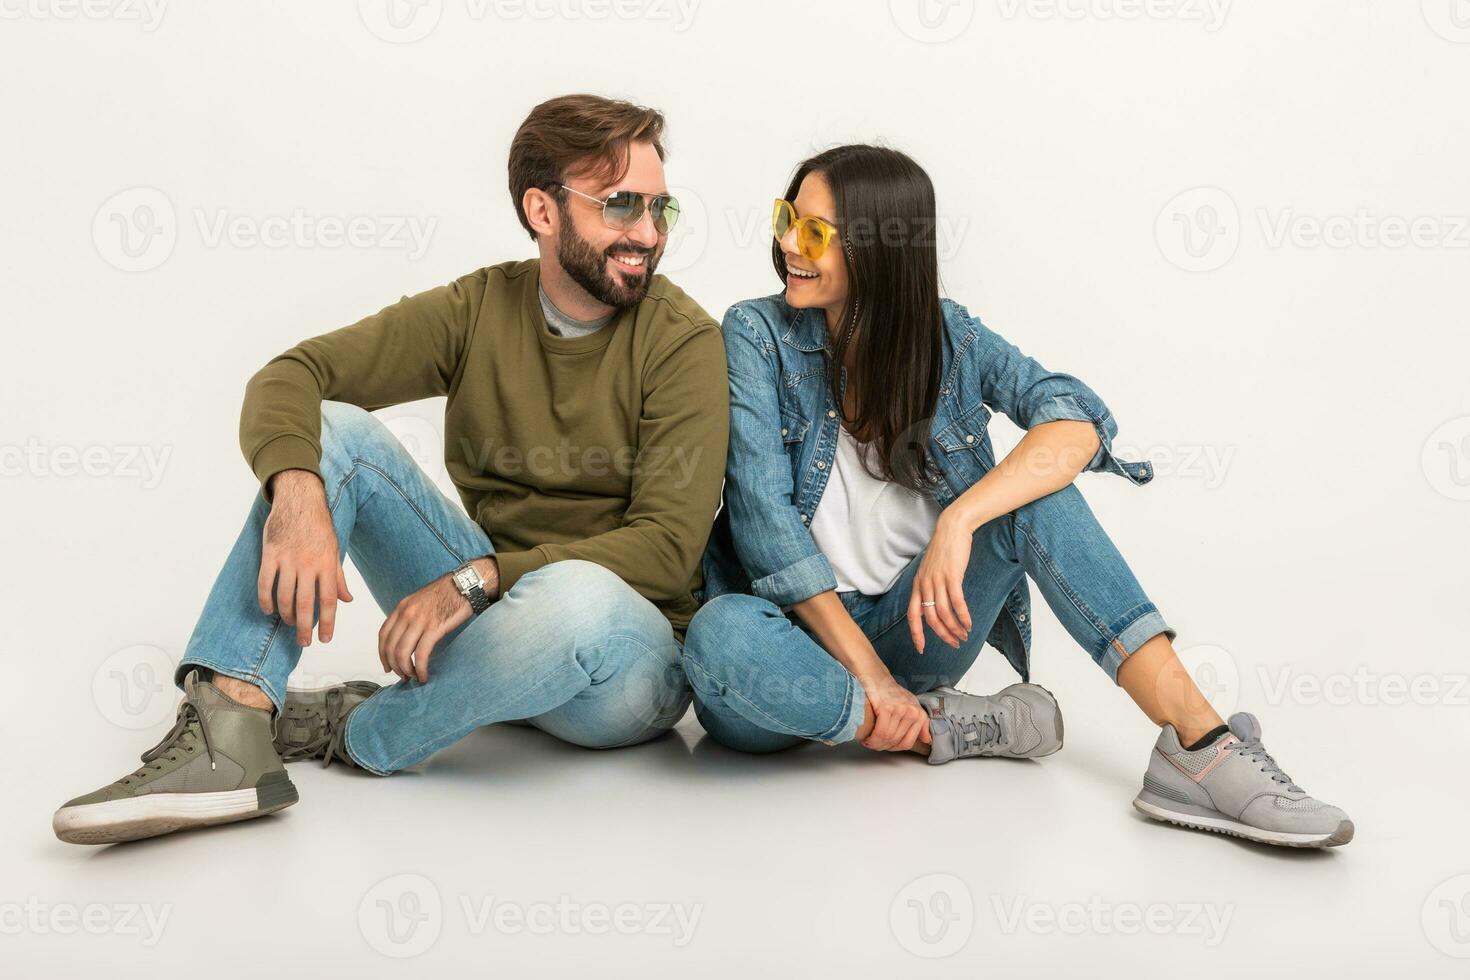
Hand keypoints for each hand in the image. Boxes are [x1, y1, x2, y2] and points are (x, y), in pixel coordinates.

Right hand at [258, 469, 351, 645]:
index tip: (324, 639)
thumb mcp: (335, 550)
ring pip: (284, 597)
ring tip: (289, 623)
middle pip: (305, 604)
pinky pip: (265, 583)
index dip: (327, 623)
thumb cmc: (320, 527)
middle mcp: (308, 564)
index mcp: (327, 564)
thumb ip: (338, 577)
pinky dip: (265, 600)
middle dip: (304, 628)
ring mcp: (288, 560)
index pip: (328, 601)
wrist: (300, 500)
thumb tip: (347, 600)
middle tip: (304, 642)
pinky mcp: (270, 555)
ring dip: (286, 615)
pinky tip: (269, 610)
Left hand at [379, 572, 473, 682]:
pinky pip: (420, 654)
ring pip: (402, 653)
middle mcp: (407, 614)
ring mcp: (419, 621)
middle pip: (391, 647)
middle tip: (403, 676)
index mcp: (402, 607)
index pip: (383, 635)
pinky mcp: (434, 628)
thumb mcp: (420, 600)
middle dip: (395, 666)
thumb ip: (410, 616)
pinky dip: (420, 668)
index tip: (387, 666)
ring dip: (406, 669)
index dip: (382, 654)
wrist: (464, 585)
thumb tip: (407, 637)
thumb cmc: (447, 593)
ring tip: (413, 677)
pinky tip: (424, 675)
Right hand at [860, 675, 932, 751]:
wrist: (876, 676)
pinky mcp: (886, 707)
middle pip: (896, 742)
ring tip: (868, 742)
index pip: (907, 743)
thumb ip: (921, 723)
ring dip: (875, 744)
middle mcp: (911, 712)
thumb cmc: (891, 691)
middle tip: (873, 745)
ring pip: (887, 738)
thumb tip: (927, 740)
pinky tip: (866, 738)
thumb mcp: (911, 705)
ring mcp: (899, 709)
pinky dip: (872, 738)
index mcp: (918, 714)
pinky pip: (880, 731)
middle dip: (882, 747)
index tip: (885, 746)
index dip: (894, 748)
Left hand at [907, 511, 973, 653]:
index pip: (912, 616)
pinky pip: (957, 603)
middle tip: (954, 644)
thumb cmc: (943, 549)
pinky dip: (963, 617)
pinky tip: (969, 624)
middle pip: (931, 619)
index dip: (916, 634)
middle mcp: (925, 585)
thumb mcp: (930, 570)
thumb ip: (929, 588)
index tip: (921, 649)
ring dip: (955, 629)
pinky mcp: (952, 576)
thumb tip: (932, 606)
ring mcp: (937, 581)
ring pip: (944, 614)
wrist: (952, 528)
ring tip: (964, 636)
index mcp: (917, 585)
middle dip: (942, 635)